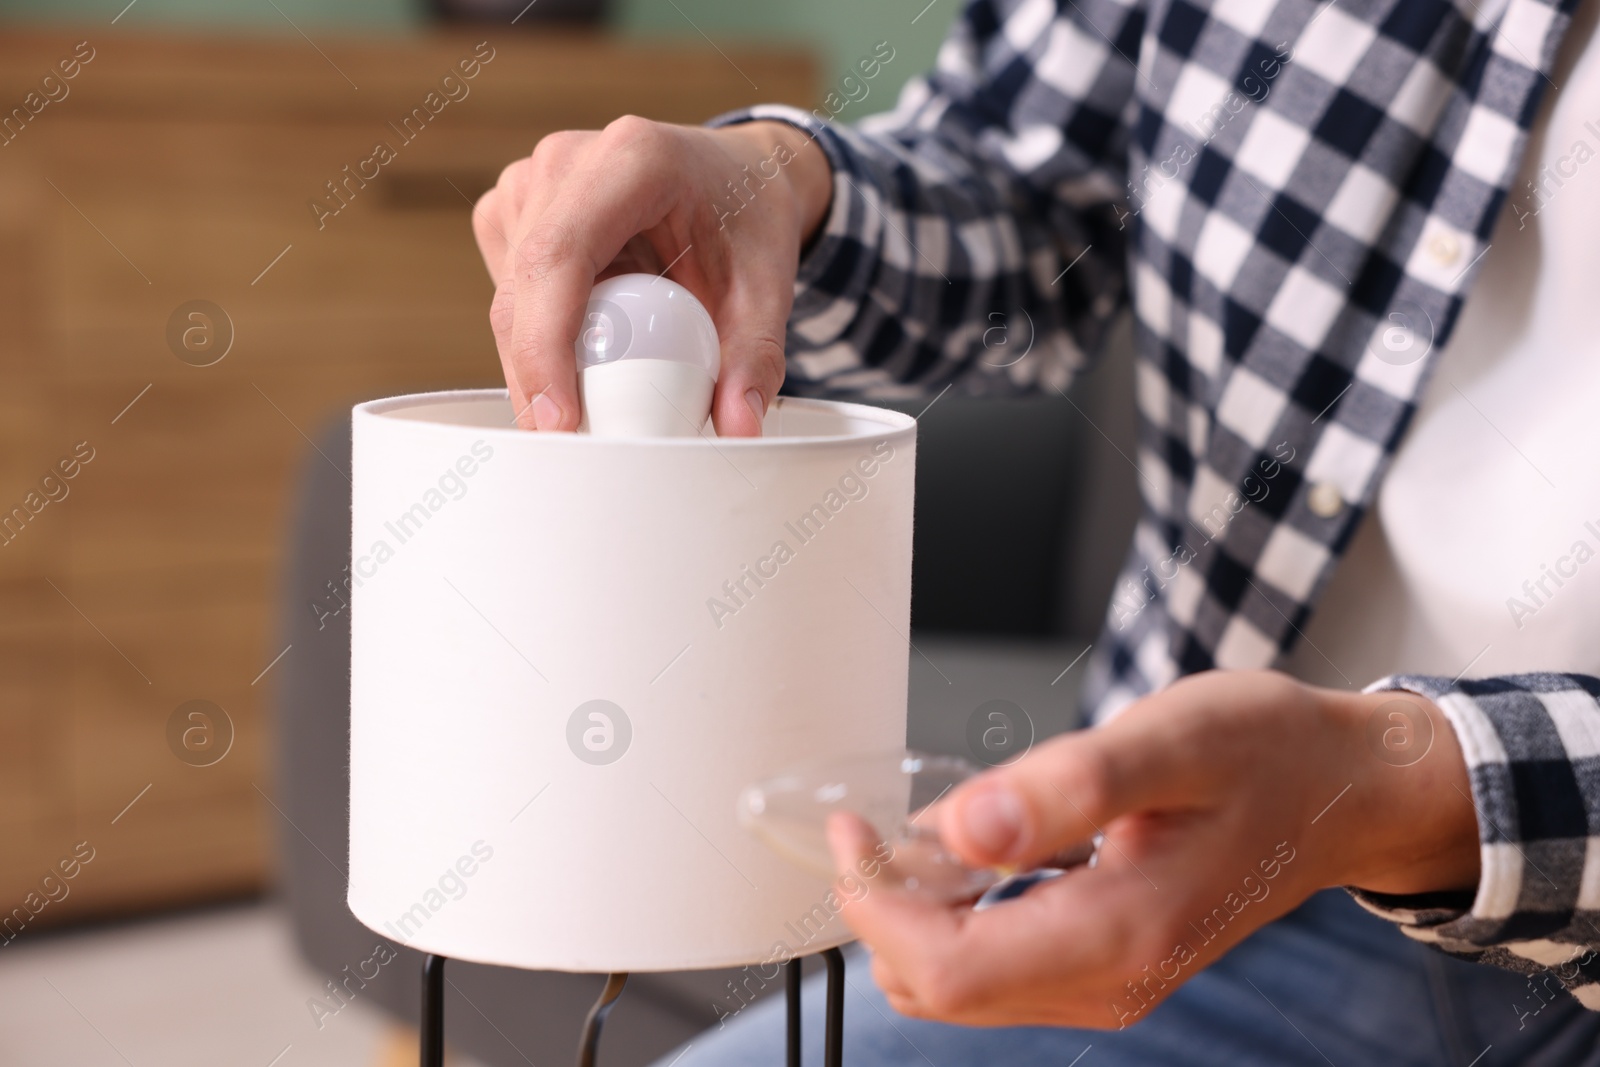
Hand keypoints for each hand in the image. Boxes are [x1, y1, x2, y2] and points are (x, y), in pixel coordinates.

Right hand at [471, 117, 831, 432]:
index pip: (558, 257)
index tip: (558, 420)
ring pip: (507, 300)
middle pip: (522, 289)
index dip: (545, 346)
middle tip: (577, 448)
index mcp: (631, 159)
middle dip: (537, 380)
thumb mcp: (769, 285)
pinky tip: (588, 343)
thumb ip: (757, 358)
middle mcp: (564, 161)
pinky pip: (509, 297)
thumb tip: (737, 429)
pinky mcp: (512, 213)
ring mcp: (529, 183)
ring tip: (601, 390)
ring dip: (539, 363)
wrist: (736, 175)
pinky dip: (540, 340)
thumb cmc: (747, 219)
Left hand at [828, 669, 1479, 1028]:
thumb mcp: (1170, 741)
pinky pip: (999, 970)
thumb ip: (1065, 786)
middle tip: (868, 829)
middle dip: (883, 916)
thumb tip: (960, 828)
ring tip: (911, 836)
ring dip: (915, 921)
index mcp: (1123, 932)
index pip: (949, 970)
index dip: (878, 908)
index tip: (855, 831)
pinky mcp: (1109, 965)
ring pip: (963, 990)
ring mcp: (1112, 981)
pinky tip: (966, 856)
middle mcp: (1113, 979)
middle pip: (942, 991)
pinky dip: (956, 922)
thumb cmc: (1266, 753)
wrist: (1342, 791)